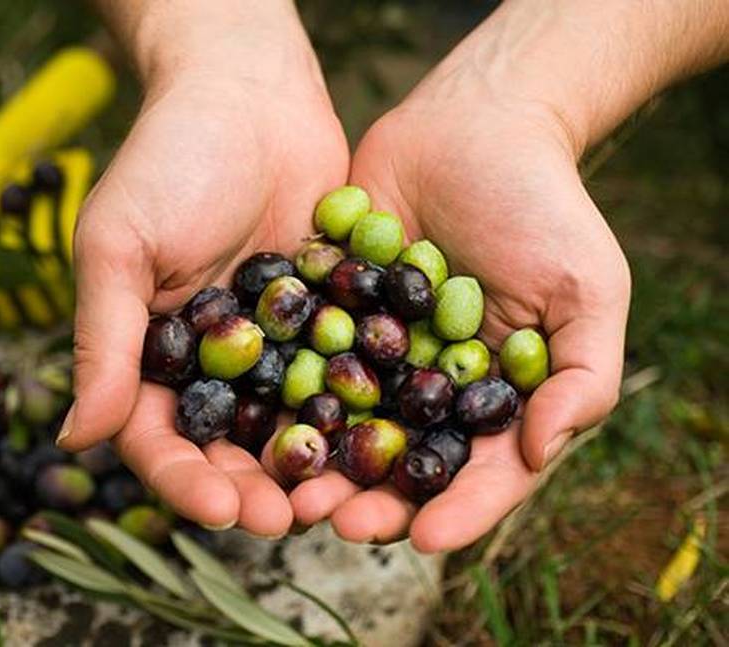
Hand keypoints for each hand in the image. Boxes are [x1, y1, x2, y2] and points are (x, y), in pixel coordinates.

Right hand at [58, 3, 348, 536]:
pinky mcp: (329, 320)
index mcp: (152, 354)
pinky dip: (357, 410)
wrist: (250, 95)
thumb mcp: (120, 244)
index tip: (220, 507)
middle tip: (287, 520)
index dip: (185, 479)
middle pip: (230, 446)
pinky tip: (382, 438)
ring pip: (290, 423)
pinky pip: (342, 374)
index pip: (159, 437)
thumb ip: (104, 339)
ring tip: (338, 499)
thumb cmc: (169, 158)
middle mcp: (215, 361)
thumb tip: (73, 437)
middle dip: (253, 487)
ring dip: (309, 465)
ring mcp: (276, 345)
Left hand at [286, 71, 630, 551]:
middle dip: (368, 496)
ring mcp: (372, 348)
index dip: (455, 509)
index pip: (476, 469)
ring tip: (286, 488)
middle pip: (398, 458)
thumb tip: (542, 450)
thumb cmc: (543, 205)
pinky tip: (254, 414)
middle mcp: (425, 382)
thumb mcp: (586, 286)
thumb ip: (581, 374)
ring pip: (341, 420)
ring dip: (315, 458)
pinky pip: (302, 356)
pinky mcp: (326, 309)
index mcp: (488, 394)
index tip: (424, 538)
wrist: (475, 123)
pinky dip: (280, 387)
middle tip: (334, 521)